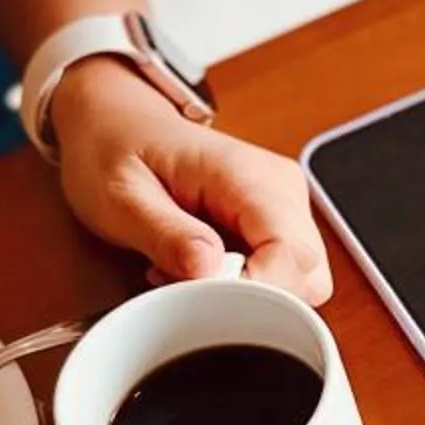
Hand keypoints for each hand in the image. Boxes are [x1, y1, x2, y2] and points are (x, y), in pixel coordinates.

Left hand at [48, 56, 332, 303]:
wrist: (118, 123)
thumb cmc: (117, 150)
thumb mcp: (121, 195)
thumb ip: (165, 233)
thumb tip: (208, 270)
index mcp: (247, 174)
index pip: (290, 251)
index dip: (258, 291)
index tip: (207, 301)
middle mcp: (281, 189)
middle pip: (307, 273)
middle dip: (254, 300)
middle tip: (189, 287)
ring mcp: (286, 206)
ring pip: (303, 281)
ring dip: (253, 296)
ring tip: (194, 275)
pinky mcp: (278, 223)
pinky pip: (284, 274)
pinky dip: (249, 287)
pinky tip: (207, 271)